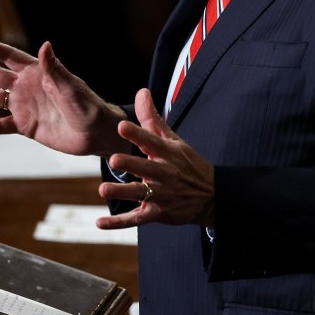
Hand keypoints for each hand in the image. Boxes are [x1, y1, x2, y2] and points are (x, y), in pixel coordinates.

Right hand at [0, 33, 125, 154]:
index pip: (10, 56)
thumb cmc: (87, 106)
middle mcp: (27, 87)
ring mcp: (25, 106)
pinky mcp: (26, 126)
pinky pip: (1, 126)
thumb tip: (45, 44)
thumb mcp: (69, 86)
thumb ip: (54, 68)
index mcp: (38, 72)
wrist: (95, 134)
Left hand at [98, 88, 215, 228]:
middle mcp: (166, 174)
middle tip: (113, 160)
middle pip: (146, 169)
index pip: (152, 142)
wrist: (213, 196)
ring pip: (140, 194)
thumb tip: (141, 91)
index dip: (137, 134)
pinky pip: (136, 219)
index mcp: (169, 154)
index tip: (122, 126)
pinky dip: (118, 223)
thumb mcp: (174, 140)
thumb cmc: (188, 164)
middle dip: (130, 165)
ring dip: (122, 192)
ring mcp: (162, 195)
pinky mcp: (158, 214)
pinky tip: (100, 222)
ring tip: (103, 189)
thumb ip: (153, 118)